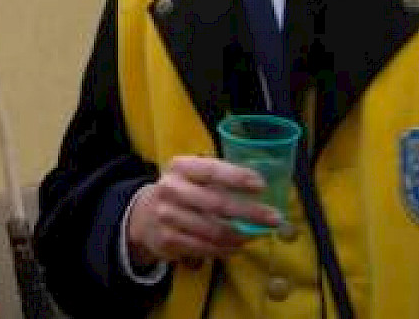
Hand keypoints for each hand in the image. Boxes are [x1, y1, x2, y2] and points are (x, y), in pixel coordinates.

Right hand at [126, 156, 279, 266]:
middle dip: (250, 212)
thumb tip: (262, 186)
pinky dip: (226, 250)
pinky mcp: (168, 240)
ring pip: (214, 231)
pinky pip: (206, 248)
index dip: (237, 177)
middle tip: (275, 218)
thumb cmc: (180, 191)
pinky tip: (237, 247)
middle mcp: (171, 189)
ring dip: (241, 236)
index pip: (211, 170)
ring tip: (256, 235)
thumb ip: (219, 177)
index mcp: (180, 167)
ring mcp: (167, 216)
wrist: (143, 215)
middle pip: (217, 204)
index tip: (262, 185)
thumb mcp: (191, 175)